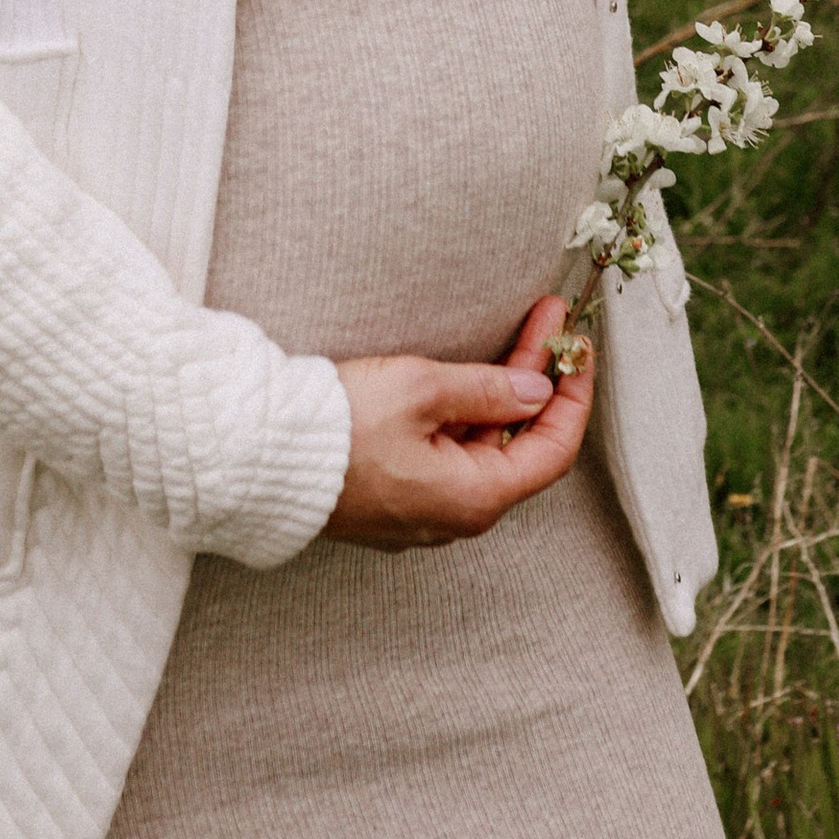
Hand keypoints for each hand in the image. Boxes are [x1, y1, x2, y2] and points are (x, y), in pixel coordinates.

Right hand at [323, 295, 593, 552]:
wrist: (261, 456)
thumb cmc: (341, 425)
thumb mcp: (423, 390)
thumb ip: (489, 390)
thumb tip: (537, 390)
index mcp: (474, 498)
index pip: (552, 450)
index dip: (573, 396)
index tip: (578, 348)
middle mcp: (455, 515)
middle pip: (518, 445)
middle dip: (539, 379)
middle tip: (549, 323)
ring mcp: (424, 510)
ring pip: (482, 448)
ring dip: (504, 391)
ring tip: (519, 333)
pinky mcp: (395, 497)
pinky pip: (450, 456)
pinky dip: (470, 413)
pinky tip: (472, 377)